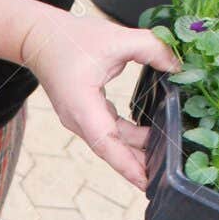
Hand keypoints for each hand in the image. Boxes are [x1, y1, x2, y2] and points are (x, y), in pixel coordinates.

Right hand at [19, 8, 179, 189]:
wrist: (39, 36)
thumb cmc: (70, 38)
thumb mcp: (116, 38)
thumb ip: (151, 48)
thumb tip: (178, 65)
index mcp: (82, 106)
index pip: (107, 144)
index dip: (128, 166)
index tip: (147, 183)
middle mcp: (78, 119)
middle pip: (112, 150)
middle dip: (137, 165)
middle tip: (166, 178)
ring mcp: (80, 119)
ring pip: (112, 143)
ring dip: (135, 152)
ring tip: (163, 160)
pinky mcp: (85, 113)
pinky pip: (109, 132)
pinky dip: (128, 138)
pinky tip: (148, 139)